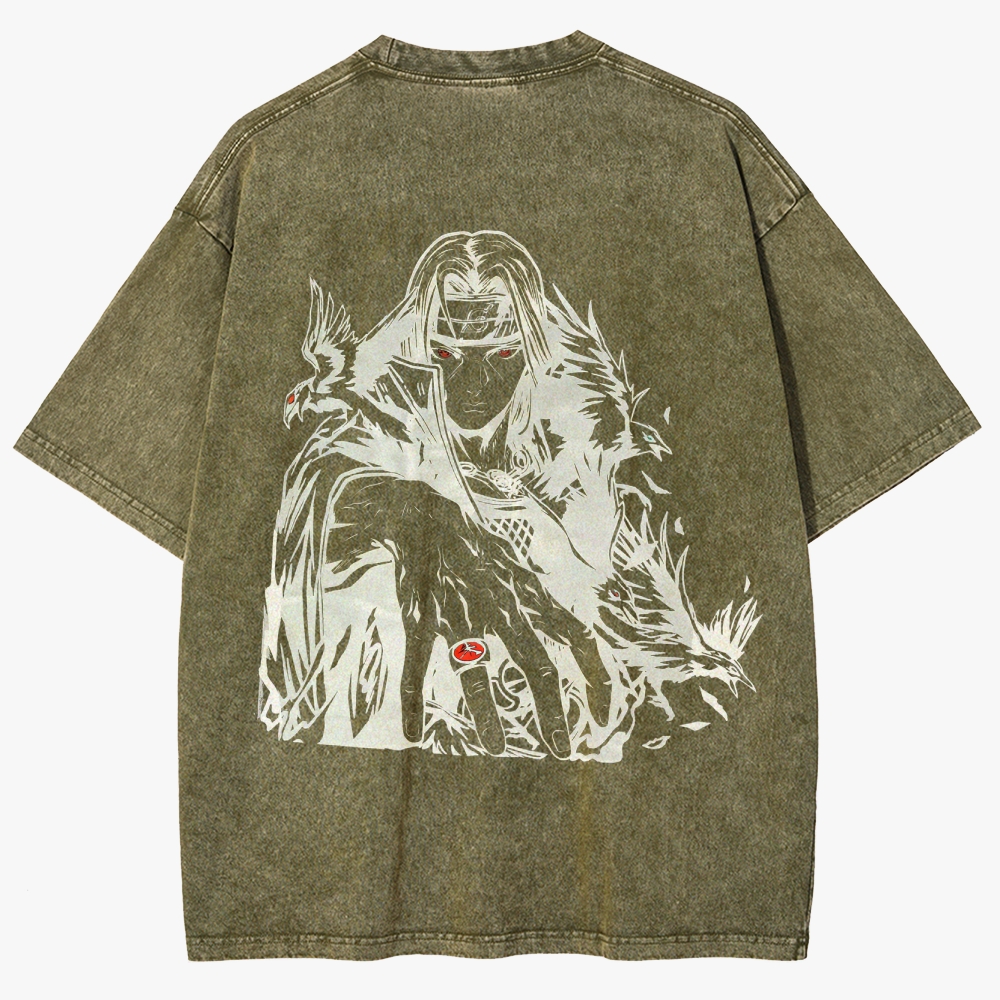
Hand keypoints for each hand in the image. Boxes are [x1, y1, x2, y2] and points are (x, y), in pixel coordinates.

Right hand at [342, 478, 574, 757]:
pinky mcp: (422, 614)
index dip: (595, 675)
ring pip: (475, 667)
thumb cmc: (475, 548)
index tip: (604, 712)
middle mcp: (501, 604)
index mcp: (528, 594)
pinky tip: (412, 730)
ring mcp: (460, 610)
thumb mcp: (518, 569)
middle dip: (550, 709)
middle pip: (535, 662)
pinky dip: (412, 698)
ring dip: (486, 710)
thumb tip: (574, 630)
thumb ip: (541, 602)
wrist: (424, 512)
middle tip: (562, 749)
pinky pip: (416, 662)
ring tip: (495, 746)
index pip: (576, 635)